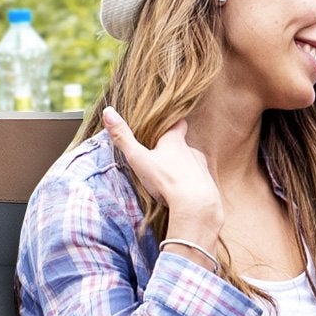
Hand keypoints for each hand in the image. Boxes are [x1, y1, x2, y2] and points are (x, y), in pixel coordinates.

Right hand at [101, 107, 223, 242]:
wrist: (196, 204)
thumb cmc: (166, 179)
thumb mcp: (139, 158)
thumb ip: (123, 138)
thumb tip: (107, 111)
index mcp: (175, 142)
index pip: (178, 125)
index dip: (174, 124)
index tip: (171, 123)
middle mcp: (192, 152)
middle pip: (185, 146)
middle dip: (176, 151)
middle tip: (165, 157)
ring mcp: (202, 169)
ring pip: (193, 165)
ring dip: (185, 170)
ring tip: (174, 180)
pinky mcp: (208, 187)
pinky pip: (199, 184)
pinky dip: (192, 187)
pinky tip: (185, 196)